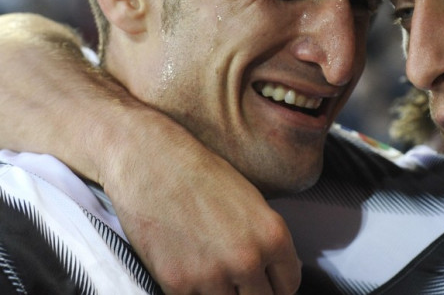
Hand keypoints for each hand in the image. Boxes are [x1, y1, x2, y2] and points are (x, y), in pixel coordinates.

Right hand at [103, 117, 300, 293]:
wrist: (152, 163)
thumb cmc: (201, 175)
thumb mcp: (251, 202)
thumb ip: (267, 241)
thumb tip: (276, 269)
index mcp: (273, 236)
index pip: (289, 285)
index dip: (277, 284)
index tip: (266, 281)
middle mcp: (248, 260)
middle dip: (252, 292)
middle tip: (239, 281)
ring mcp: (212, 276)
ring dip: (224, 294)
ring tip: (212, 272)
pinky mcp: (178, 284)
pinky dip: (195, 293)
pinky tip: (191, 272)